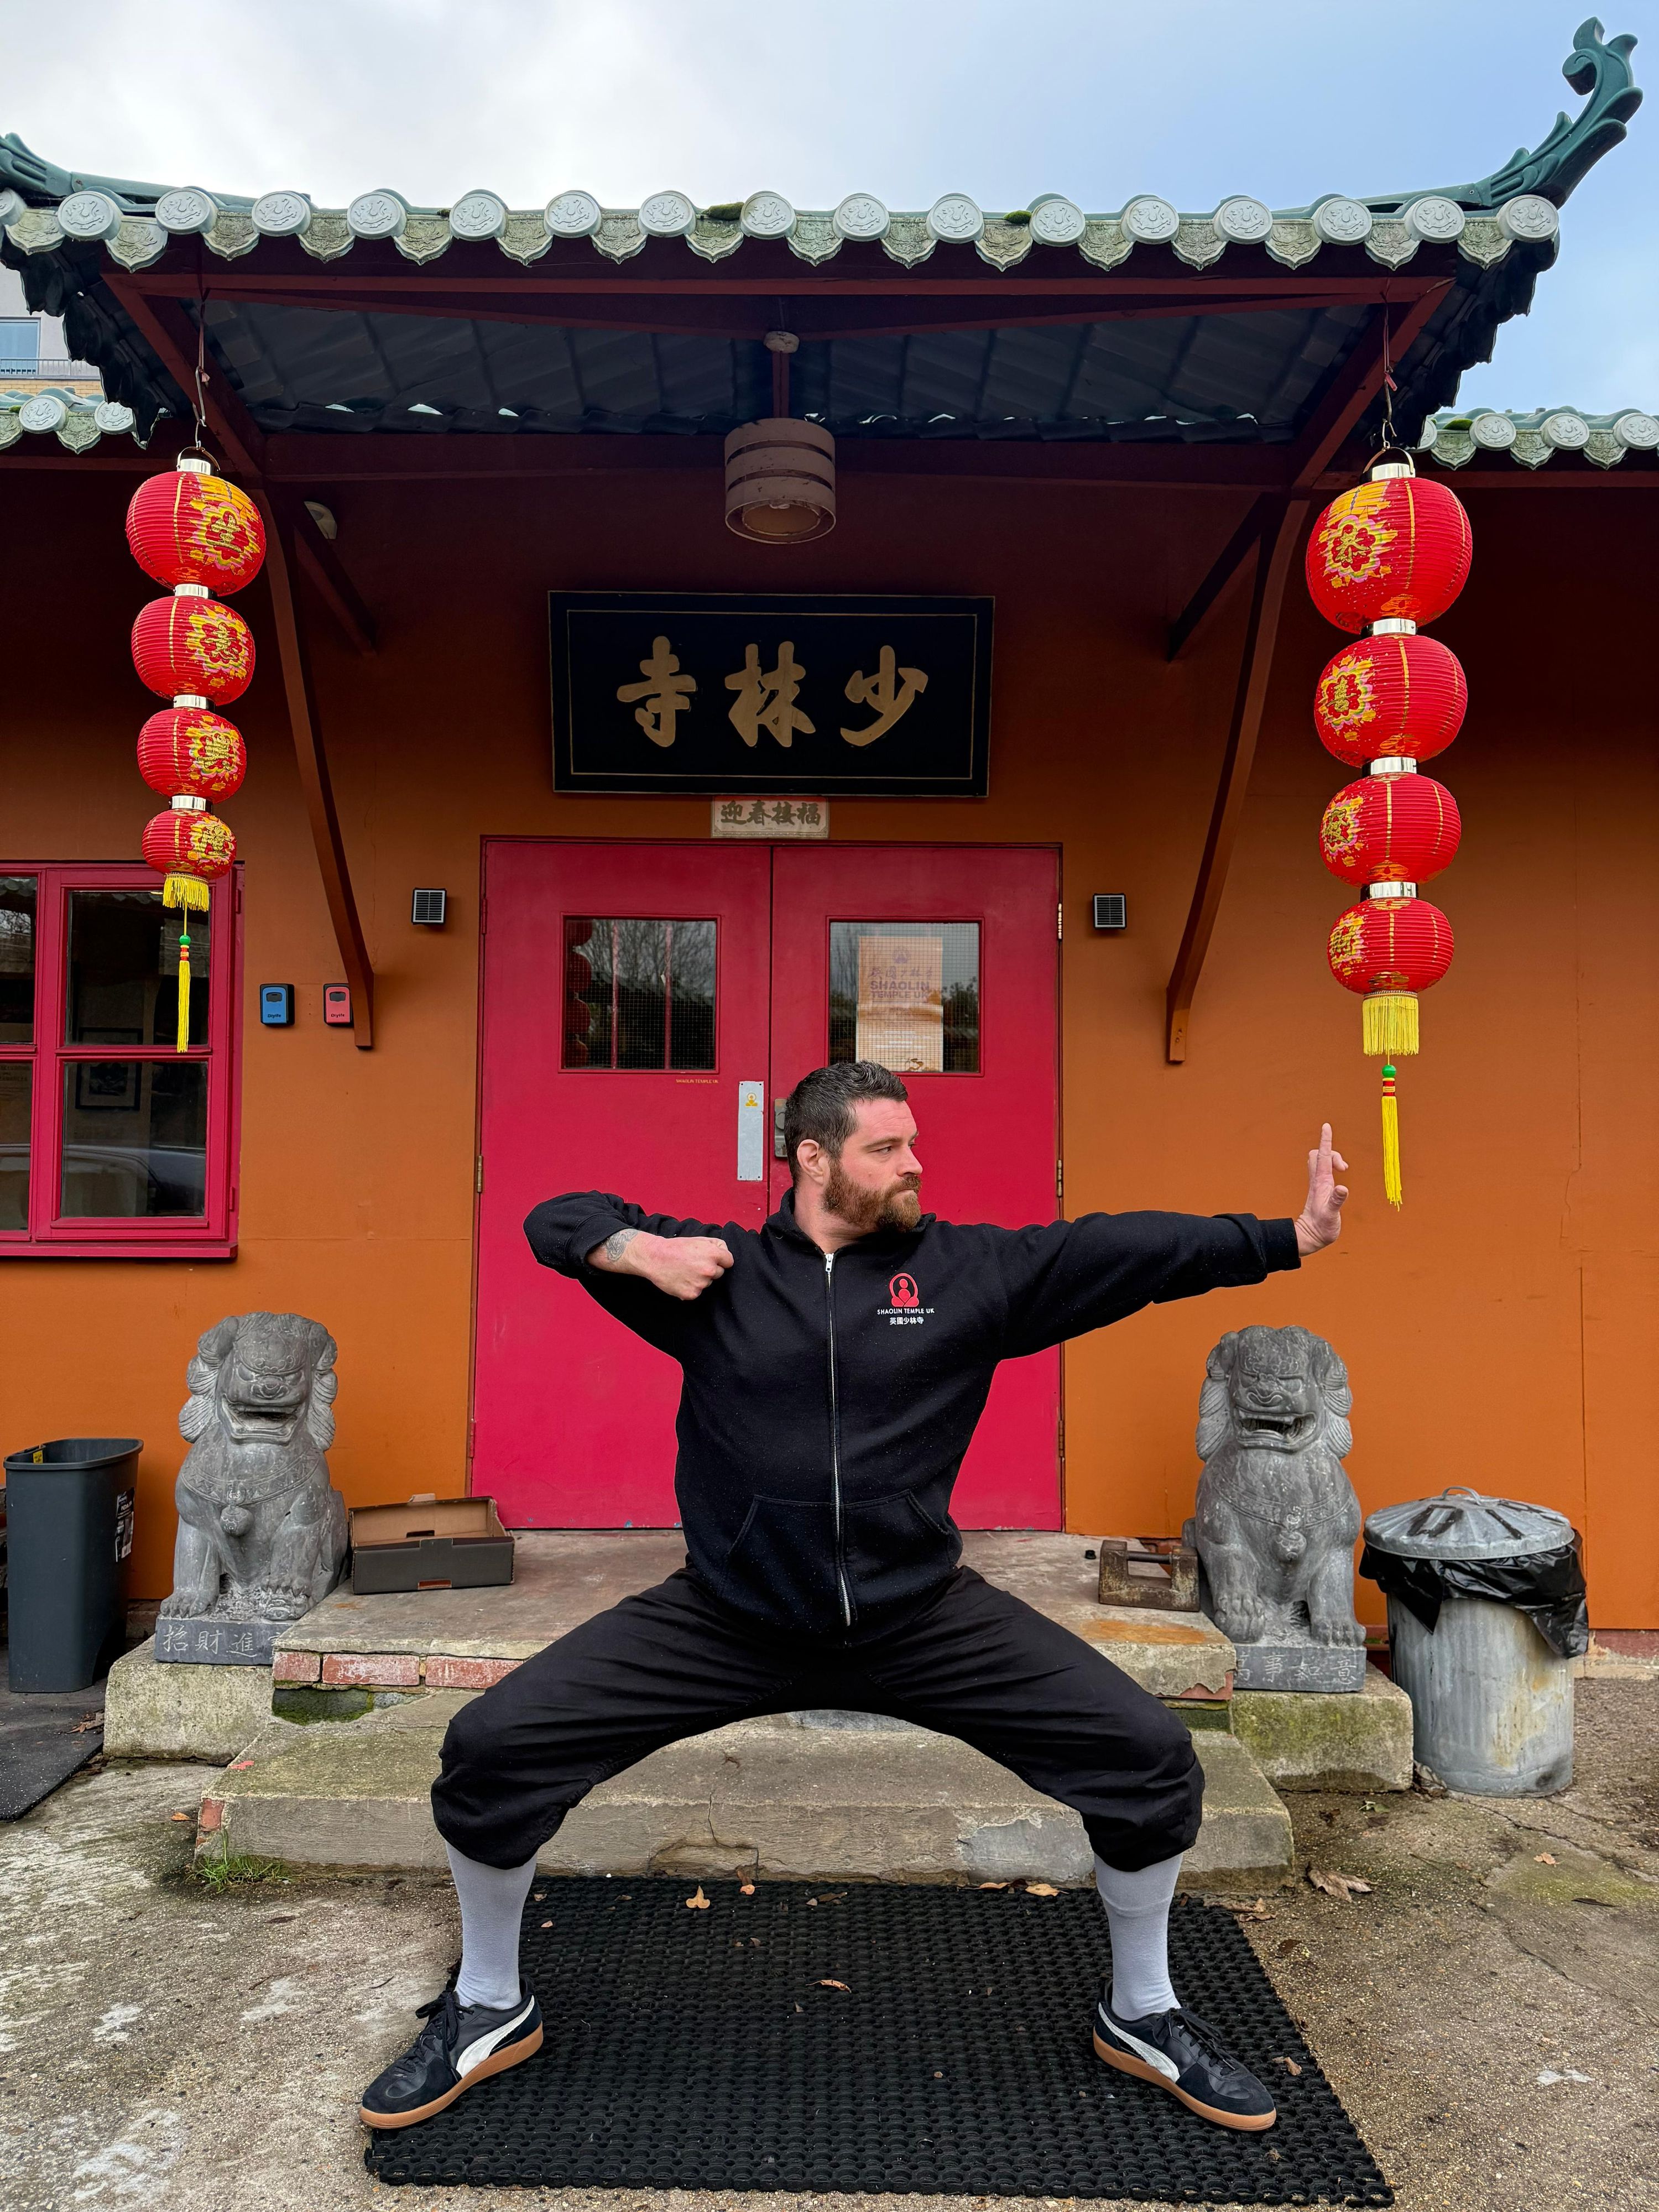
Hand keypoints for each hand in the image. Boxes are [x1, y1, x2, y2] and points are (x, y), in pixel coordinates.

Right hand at [588, 1228, 733, 1299]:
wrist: (654, 1258)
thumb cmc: (676, 1247)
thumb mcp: (698, 1239)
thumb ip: (716, 1245)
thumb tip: (725, 1252)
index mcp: (713, 1254)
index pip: (729, 1261)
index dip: (721, 1259)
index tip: (712, 1259)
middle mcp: (709, 1270)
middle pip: (719, 1273)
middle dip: (710, 1269)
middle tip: (694, 1264)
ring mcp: (700, 1284)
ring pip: (708, 1283)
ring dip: (700, 1279)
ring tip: (685, 1271)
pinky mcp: (691, 1294)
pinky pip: (697, 1292)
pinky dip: (691, 1287)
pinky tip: (681, 1279)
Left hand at [1295, 1125, 1347, 1254]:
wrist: (1312, 1236)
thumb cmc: (1321, 1227)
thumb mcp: (1331, 1215)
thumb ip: (1336, 1201)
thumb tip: (1342, 1188)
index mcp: (1321, 1182)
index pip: (1322, 1156)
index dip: (1325, 1141)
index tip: (1326, 1126)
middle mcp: (1319, 1180)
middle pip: (1319, 1154)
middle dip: (1331, 1152)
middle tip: (1343, 1167)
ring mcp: (1320, 1184)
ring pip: (1322, 1160)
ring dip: (1333, 1158)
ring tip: (1343, 1169)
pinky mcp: (1323, 1189)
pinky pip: (1325, 1169)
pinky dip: (1333, 1165)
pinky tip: (1339, 1173)